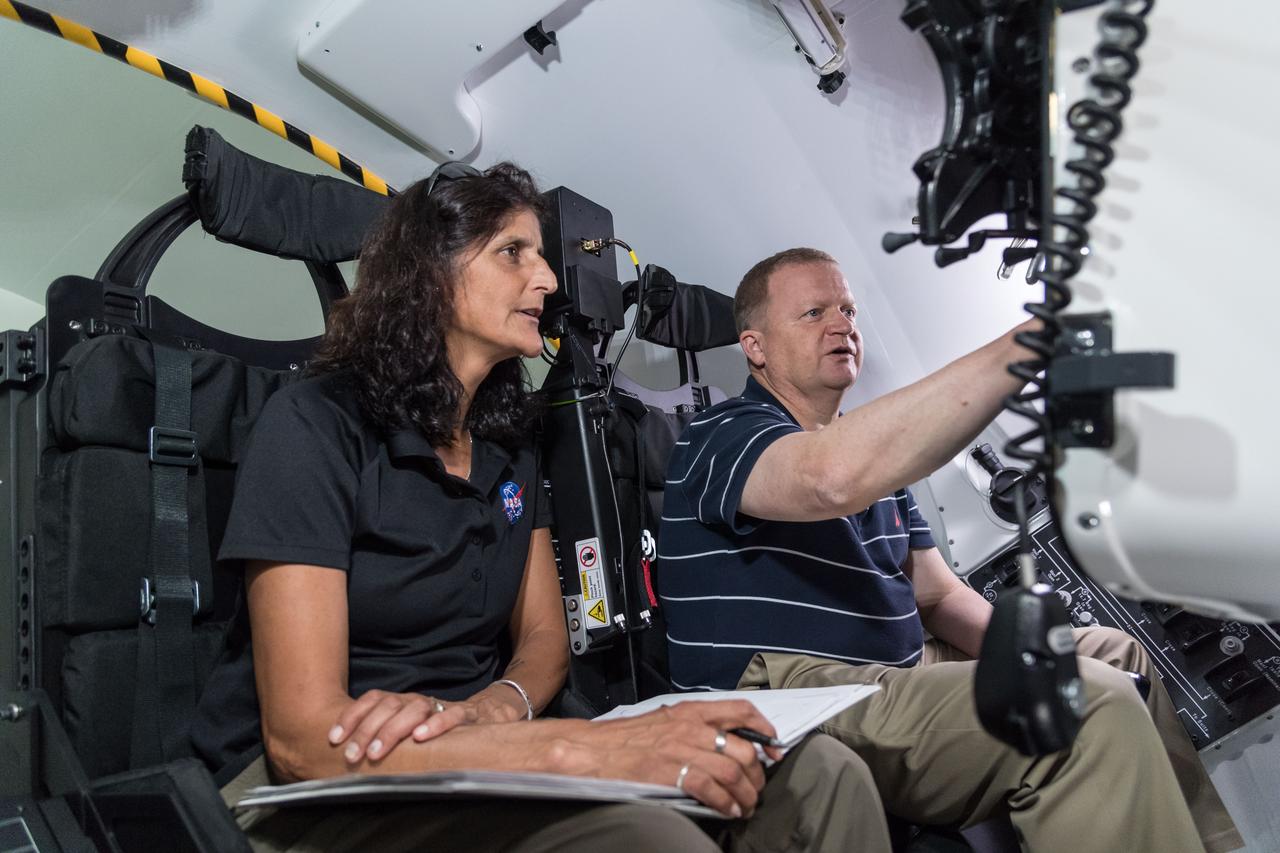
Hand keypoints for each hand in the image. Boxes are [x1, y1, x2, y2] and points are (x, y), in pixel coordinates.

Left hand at [330, 690, 475, 762]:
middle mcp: (416, 701)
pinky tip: (420, 737)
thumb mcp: (399, 733)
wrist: (475, 720)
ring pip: (415, 708)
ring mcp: (439, 707)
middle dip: (367, 730)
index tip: (333, 739)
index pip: (372, 698)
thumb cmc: (427, 733)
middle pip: (389, 704)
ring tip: (376, 752)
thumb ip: (376, 739)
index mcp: (399, 701)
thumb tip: (342, 757)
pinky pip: (453, 715)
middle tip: (352, 756)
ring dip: (393, 729)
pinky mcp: (464, 716)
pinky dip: (436, 724)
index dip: (351, 716)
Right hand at [554, 700, 782, 818]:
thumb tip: (724, 743)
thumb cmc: (623, 739)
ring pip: (732, 770)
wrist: (588, 750)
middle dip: (757, 774)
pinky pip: (710, 788)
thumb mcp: (664, 721)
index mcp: (689, 711)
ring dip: (745, 793)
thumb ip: (694, 727)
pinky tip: (727, 810)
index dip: (764, 729)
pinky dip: (724, 802)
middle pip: (743, 747)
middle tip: (756, 789)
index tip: (774, 748)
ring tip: (745, 806)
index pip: (740, 710)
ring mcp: (679, 748)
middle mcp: (689, 726)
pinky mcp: (668, 772)